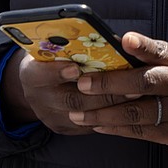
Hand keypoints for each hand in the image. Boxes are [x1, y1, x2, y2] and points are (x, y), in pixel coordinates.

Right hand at [2, 50, 129, 135]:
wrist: (39, 85)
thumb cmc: (54, 57)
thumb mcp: (54, 48)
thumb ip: (73, 46)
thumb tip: (111, 39)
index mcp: (32, 74)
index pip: (41, 75)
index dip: (57, 73)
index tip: (76, 67)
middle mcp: (38, 99)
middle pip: (71, 99)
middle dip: (103, 92)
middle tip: (129, 84)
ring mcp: (50, 117)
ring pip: (83, 116)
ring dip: (112, 105)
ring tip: (136, 94)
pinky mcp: (63, 128)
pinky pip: (88, 126)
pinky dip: (109, 116)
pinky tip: (128, 107)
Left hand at [70, 33, 167, 161]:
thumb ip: (153, 58)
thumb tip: (114, 45)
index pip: (161, 50)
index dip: (143, 45)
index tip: (126, 40)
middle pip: (146, 82)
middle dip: (112, 83)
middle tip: (84, 83)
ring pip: (138, 112)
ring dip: (105, 113)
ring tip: (79, 113)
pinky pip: (141, 131)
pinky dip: (116, 128)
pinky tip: (97, 125)